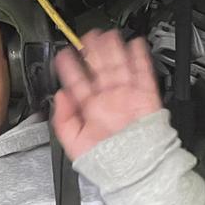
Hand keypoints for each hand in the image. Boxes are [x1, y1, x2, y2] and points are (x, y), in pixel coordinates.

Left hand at [51, 29, 161, 159]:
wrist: (134, 170)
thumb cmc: (106, 161)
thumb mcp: (74, 142)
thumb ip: (63, 119)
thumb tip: (59, 96)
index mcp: (90, 109)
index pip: (78, 82)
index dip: (70, 67)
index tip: (64, 54)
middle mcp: (107, 100)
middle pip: (98, 69)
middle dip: (92, 51)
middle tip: (86, 36)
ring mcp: (126, 97)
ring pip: (118, 66)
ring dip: (113, 49)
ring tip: (106, 34)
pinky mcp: (145, 97)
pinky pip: (143, 73)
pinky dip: (140, 58)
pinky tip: (134, 44)